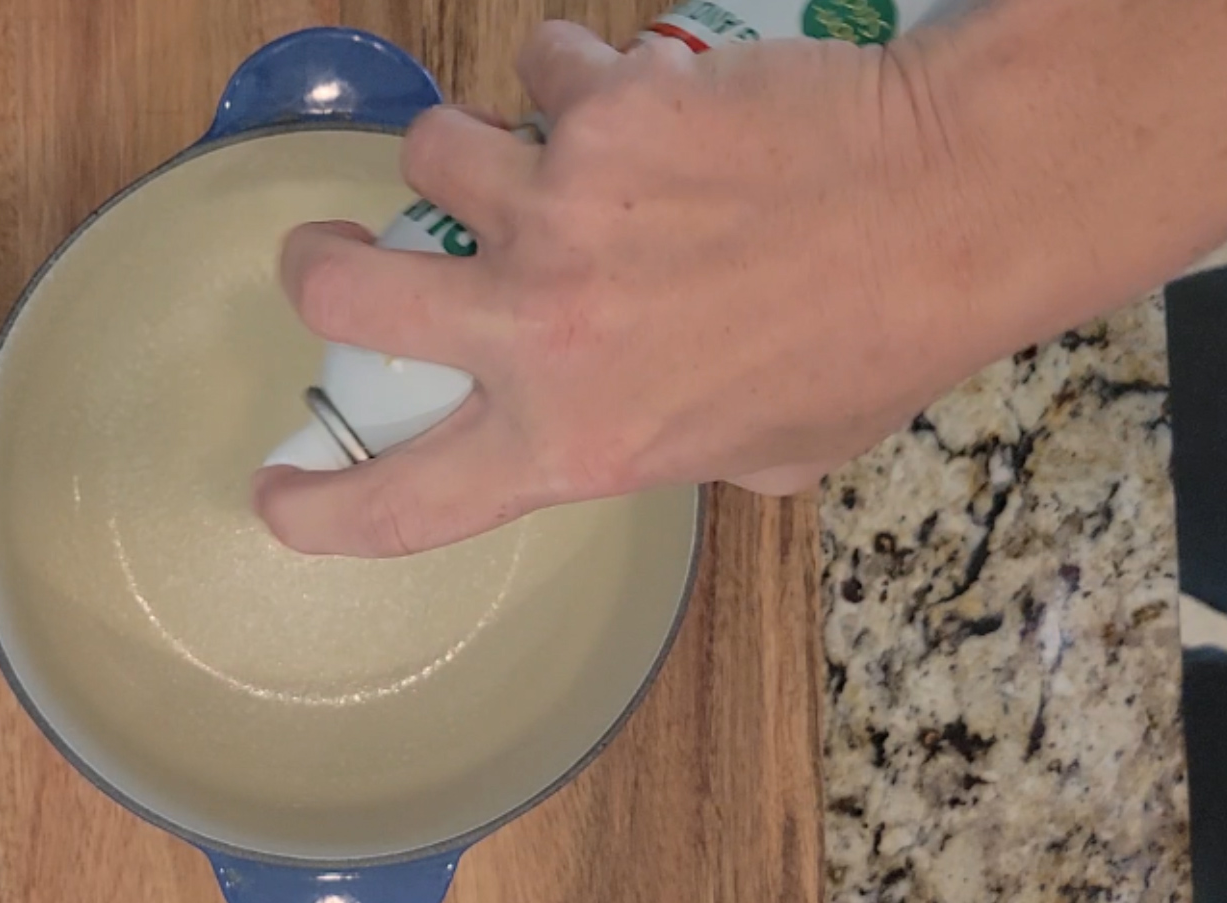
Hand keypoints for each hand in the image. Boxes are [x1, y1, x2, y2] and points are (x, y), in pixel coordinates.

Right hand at [252, 22, 1071, 556]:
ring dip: (474, 153)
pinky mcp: (597, 108)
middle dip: (316, 262)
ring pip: (430, 150)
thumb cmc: (871, 345)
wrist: (948, 207)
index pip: (403, 502)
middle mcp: (537, 333)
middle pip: (339, 290)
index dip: (318, 510)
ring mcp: (556, 210)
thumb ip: (668, 446)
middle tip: (333, 251)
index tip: (278, 497)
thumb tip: (646, 421)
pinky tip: (640, 99)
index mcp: (572, 441)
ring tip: (548, 154)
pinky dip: (575, 78)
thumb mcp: (763, 454)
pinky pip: (541, 69)